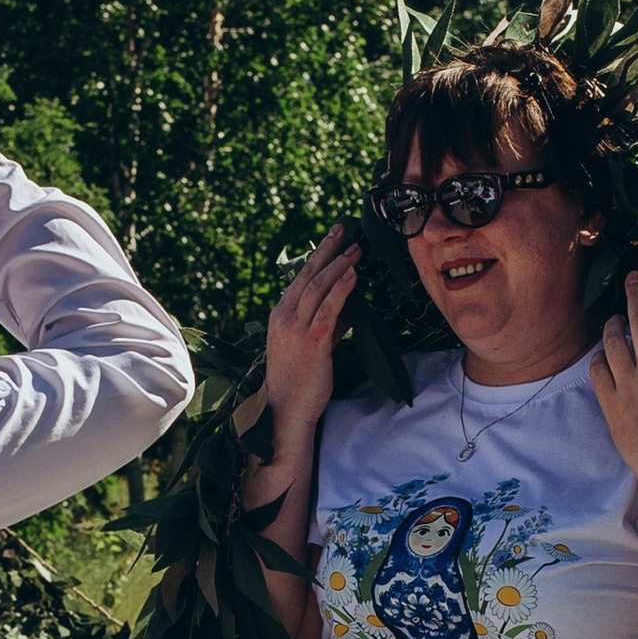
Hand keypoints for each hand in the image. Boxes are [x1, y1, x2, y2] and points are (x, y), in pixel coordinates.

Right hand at [261, 226, 359, 447]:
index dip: (319, 255)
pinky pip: (327, 310)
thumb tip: (348, 308)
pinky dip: (340, 290)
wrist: (287, 409)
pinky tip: (353, 275)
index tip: (334, 236)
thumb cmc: (299, 380)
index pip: (302, 278)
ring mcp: (296, 328)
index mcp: (281, 315)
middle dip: (328, 249)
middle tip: (345, 229)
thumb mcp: (311, 345)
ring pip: (318, 288)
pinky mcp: (312, 342)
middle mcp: (285, 317)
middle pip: (309, 275)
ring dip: (338, 265)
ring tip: (356, 249)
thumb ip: (327, 323)